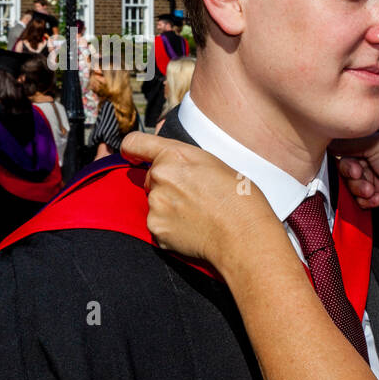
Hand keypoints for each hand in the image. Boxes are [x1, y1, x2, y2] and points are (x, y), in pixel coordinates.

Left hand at [119, 131, 281, 270]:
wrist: (245, 236)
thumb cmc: (241, 199)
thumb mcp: (216, 165)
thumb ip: (187, 161)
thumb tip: (174, 165)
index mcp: (175, 156)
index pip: (135, 143)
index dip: (133, 149)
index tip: (135, 156)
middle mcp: (160, 177)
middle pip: (151, 177)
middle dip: (166, 185)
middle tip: (195, 196)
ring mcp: (155, 204)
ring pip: (156, 202)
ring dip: (170, 208)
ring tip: (199, 216)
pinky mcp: (156, 229)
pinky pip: (159, 225)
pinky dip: (172, 228)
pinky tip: (194, 230)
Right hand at [331, 124, 378, 229]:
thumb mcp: (377, 142)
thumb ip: (350, 142)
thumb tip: (329, 142)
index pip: (351, 139)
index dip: (345, 148)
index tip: (344, 153)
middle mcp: (377, 154)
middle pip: (347, 162)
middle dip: (352, 170)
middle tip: (361, 173)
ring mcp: (376, 175)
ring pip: (350, 181)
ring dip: (360, 186)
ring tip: (373, 189)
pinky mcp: (376, 194)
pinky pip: (358, 196)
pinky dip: (366, 198)